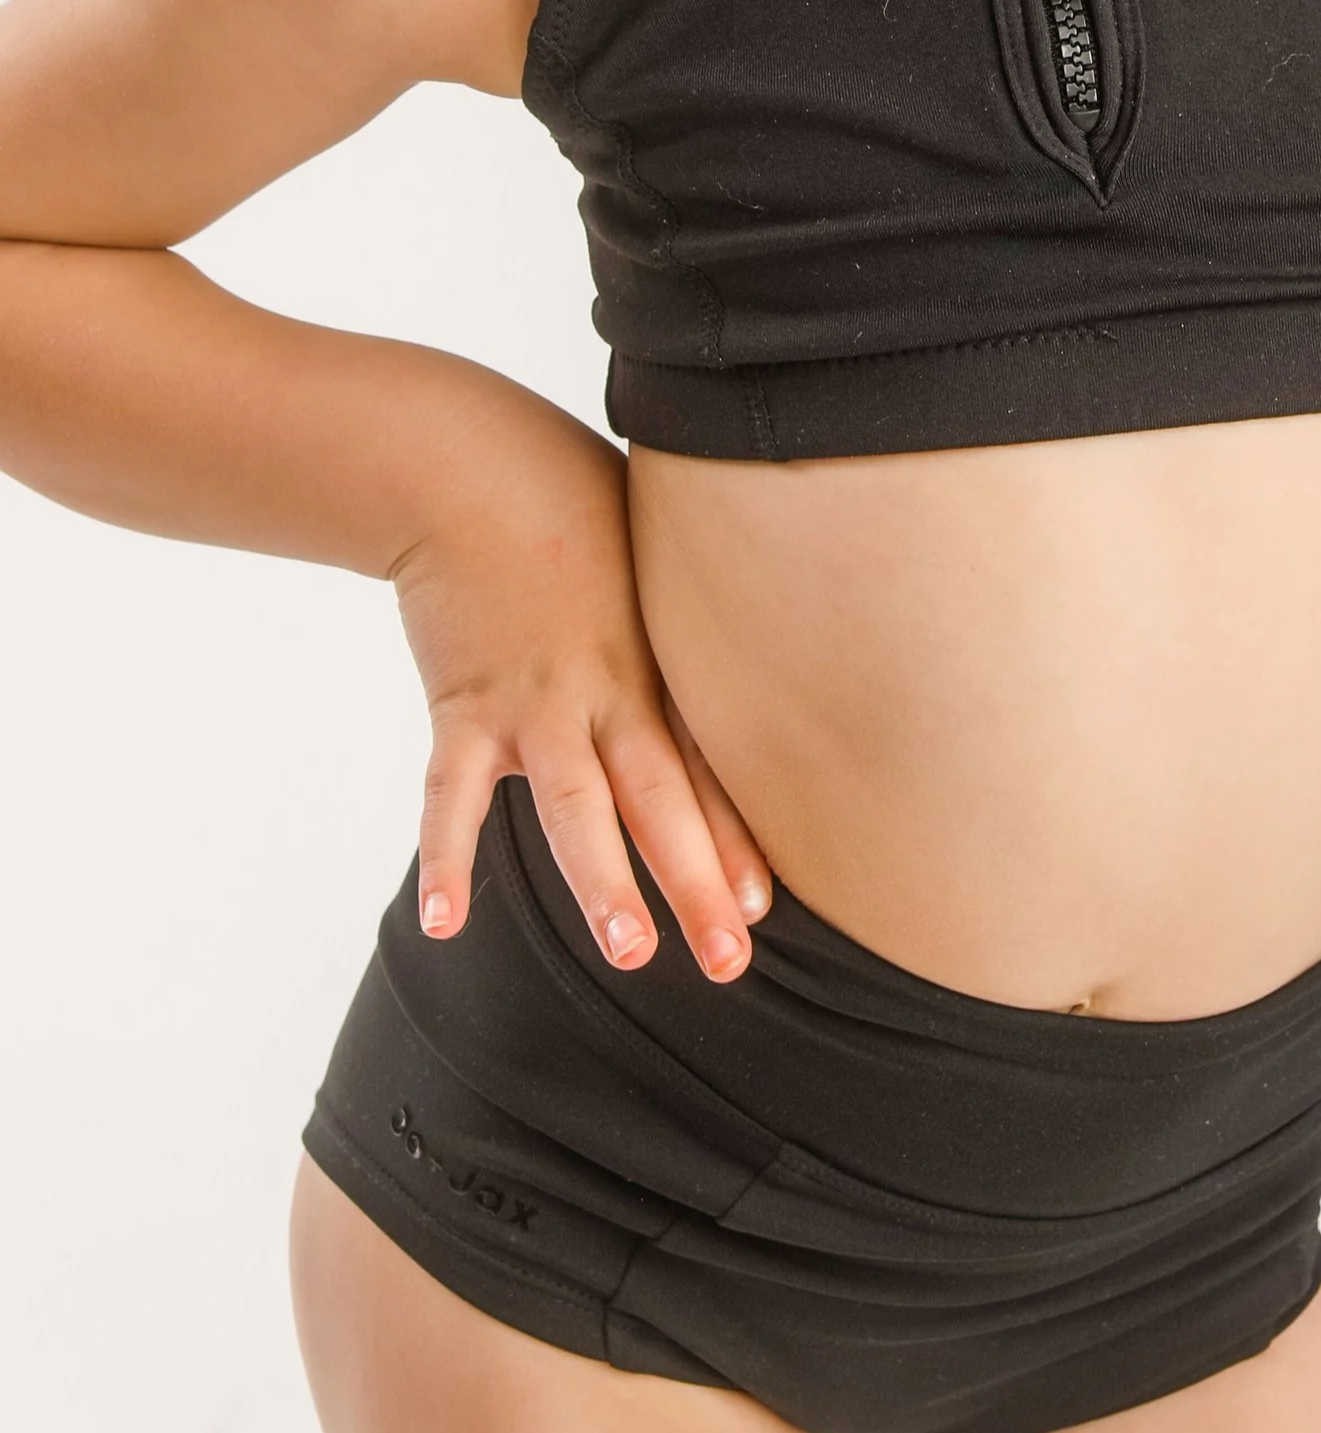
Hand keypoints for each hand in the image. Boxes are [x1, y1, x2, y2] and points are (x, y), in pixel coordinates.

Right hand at [390, 410, 773, 981]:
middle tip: (731, 963)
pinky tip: (446, 923)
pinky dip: (447, 857)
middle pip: (661, 801)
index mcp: (656, 664)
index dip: (736, 840)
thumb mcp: (647, 563)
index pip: (707, 768)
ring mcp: (536, 702)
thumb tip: (724, 647)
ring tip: (629, 953)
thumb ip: (675, 625)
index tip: (763, 911)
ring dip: (602, 881)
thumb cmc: (570, 506)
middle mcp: (607, 691)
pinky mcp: (466, 704)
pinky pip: (454, 794)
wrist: (472, 469)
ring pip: (577, 806)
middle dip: (695, 883)